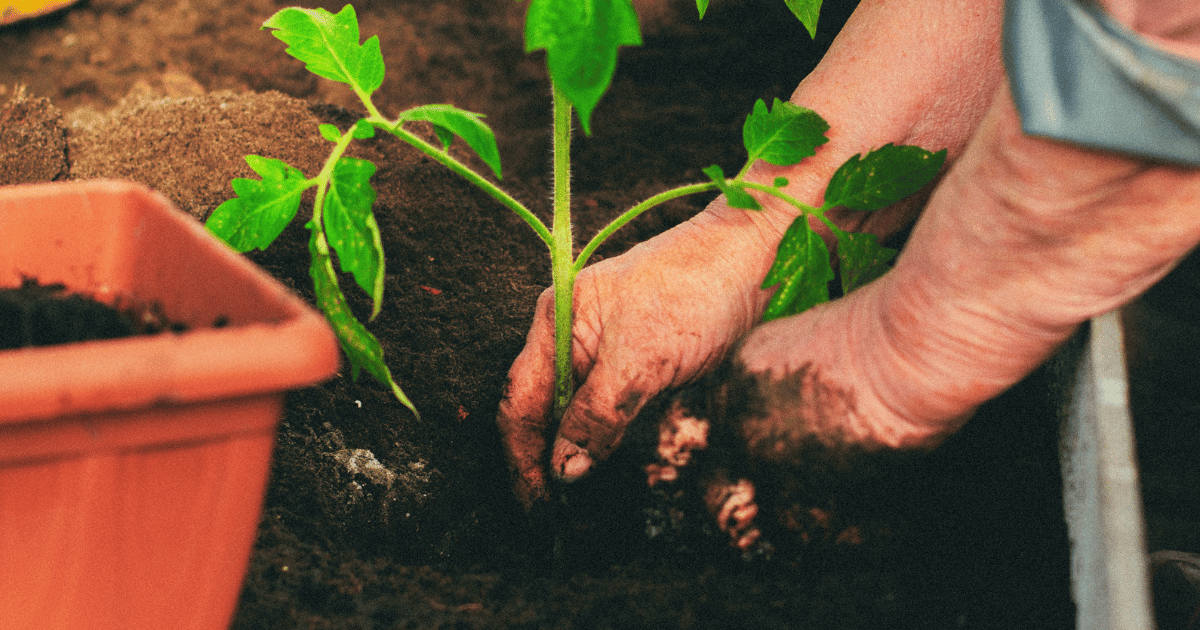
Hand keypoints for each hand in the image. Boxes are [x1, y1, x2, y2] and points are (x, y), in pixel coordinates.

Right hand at [497, 0, 1008, 508]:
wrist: (758, 252)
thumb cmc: (697, 291)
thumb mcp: (642, 360)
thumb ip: (596, 415)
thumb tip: (563, 470)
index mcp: (556, 322)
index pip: (518, 403)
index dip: (521, 458)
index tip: (536, 507)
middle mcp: (573, 332)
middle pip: (542, 407)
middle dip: (545, 460)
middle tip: (557, 514)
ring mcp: (606, 342)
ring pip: (577, 409)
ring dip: (578, 452)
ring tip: (583, 500)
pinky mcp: (641, 352)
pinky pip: (610, 403)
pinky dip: (608, 436)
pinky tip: (616, 463)